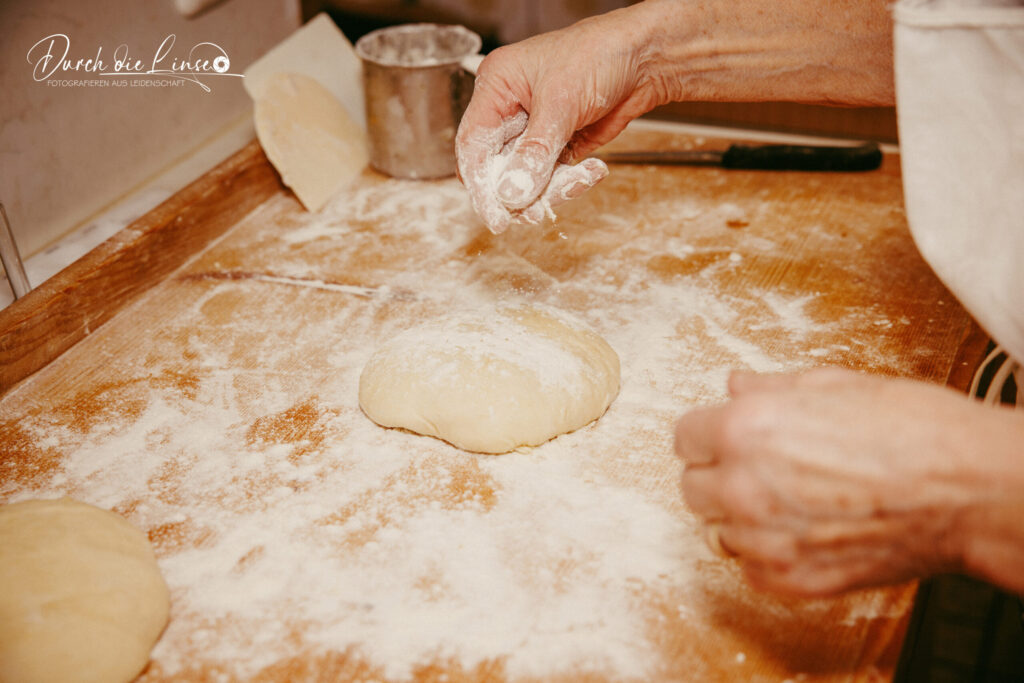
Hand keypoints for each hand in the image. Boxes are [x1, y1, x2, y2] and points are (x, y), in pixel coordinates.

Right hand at [455, 4, 669, 232]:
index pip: (473, 144)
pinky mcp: (558, 146)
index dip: (481, 184)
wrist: (647, 58)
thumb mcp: (562, 101)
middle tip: (537, 213)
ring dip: (553, 189)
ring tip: (582, 178)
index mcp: (497, 87)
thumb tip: (511, 193)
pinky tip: (594, 170)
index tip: (496, 218)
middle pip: (498, 168)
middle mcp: (510, 110)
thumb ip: (535, 150)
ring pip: (527, 179)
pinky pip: (554, 178)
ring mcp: (534, 131)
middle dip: (521, 192)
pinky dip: (572, 182)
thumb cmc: (600, 55)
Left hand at [675, 368, 1023, 596]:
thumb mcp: (834, 384)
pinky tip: (805, 530)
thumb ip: (771, 388)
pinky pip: (750, 566)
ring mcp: (765, 538)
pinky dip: (769, 552)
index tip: (724, 437)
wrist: (971, 490)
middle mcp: (743, 485)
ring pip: (718, 529)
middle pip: (692, 486)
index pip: (684, 437)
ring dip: (741, 516)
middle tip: (757, 468)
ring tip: (791, 499)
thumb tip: (734, 384)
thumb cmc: (915, 430)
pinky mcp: (790, 578)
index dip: (708, 434)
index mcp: (746, 429)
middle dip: (718, 474)